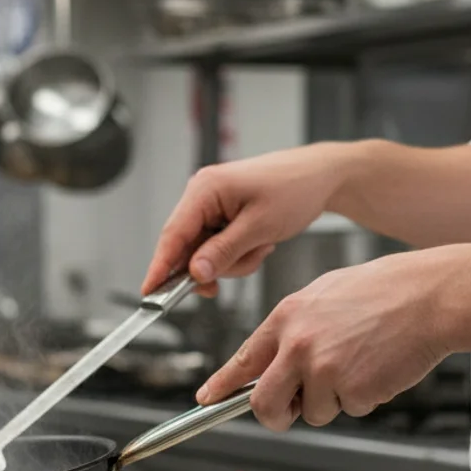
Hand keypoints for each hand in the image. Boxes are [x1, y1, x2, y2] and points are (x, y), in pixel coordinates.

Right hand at [141, 143, 358, 296]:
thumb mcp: (260, 226)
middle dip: (216, 265)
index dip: (160, 267)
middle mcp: (201, 195)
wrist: (322, 176)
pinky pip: (218, 248)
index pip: (173, 235)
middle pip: (188, 248)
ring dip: (234, 261)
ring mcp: (211, 206)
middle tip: (246, 262)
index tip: (149, 293)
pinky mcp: (222, 215)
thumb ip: (224, 251)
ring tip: (262, 246)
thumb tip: (195, 273)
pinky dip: (238, 255)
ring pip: (205, 253)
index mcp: (204, 189)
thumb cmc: (295, 189)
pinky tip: (259, 244)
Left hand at [195, 249, 458, 430]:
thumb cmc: (384, 293)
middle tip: (288, 412)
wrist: (431, 296)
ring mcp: (324, 369)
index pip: (242, 360)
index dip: (222, 386)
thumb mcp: (323, 296)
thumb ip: (294, 329)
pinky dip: (363, 398)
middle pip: (264, 403)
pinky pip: (349, 410)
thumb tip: (274, 360)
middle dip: (274, 416)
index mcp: (287, 318)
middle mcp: (298, 344)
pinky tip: (378, 368)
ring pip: (312, 411)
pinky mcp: (353, 390)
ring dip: (333, 400)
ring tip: (359, 363)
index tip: (206, 400)